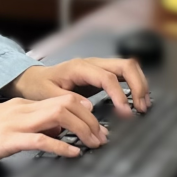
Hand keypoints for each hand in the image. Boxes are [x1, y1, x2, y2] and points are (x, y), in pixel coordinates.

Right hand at [0, 93, 108, 171]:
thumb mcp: (6, 127)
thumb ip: (31, 126)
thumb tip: (57, 132)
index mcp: (20, 105)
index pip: (62, 99)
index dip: (86, 111)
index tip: (98, 127)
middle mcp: (20, 109)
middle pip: (66, 103)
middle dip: (91, 119)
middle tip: (103, 136)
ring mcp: (13, 123)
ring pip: (57, 116)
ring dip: (82, 130)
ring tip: (94, 144)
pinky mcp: (6, 140)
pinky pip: (40, 140)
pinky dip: (61, 146)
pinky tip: (72, 153)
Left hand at [3, 58, 149, 117]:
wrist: (34, 78)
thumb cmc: (40, 86)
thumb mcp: (48, 94)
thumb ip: (67, 99)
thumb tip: (89, 107)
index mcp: (79, 68)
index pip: (107, 77)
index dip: (119, 94)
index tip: (126, 113)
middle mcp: (91, 63)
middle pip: (124, 65)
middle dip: (138, 85)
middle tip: (141, 109)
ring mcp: (98, 66)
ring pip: (128, 66)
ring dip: (139, 84)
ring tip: (143, 106)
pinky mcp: (101, 73)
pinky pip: (124, 74)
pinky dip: (135, 84)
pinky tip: (137, 100)